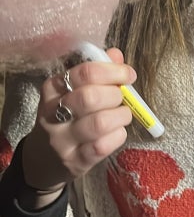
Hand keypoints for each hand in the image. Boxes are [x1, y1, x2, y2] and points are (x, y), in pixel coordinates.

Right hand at [21, 48, 135, 205]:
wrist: (43, 159)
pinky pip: (102, 146)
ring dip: (121, 116)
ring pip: (99, 123)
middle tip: (122, 97)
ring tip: (123, 114)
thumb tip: (115, 55)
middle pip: (90, 97)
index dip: (113, 71)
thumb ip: (96, 72)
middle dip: (115, 94)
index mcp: (53, 89)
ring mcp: (62, 140)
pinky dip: (118, 135)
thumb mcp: (73, 92)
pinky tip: (117, 132)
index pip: (85, 73)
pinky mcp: (74, 161)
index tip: (128, 74)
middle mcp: (52, 114)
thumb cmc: (65, 117)